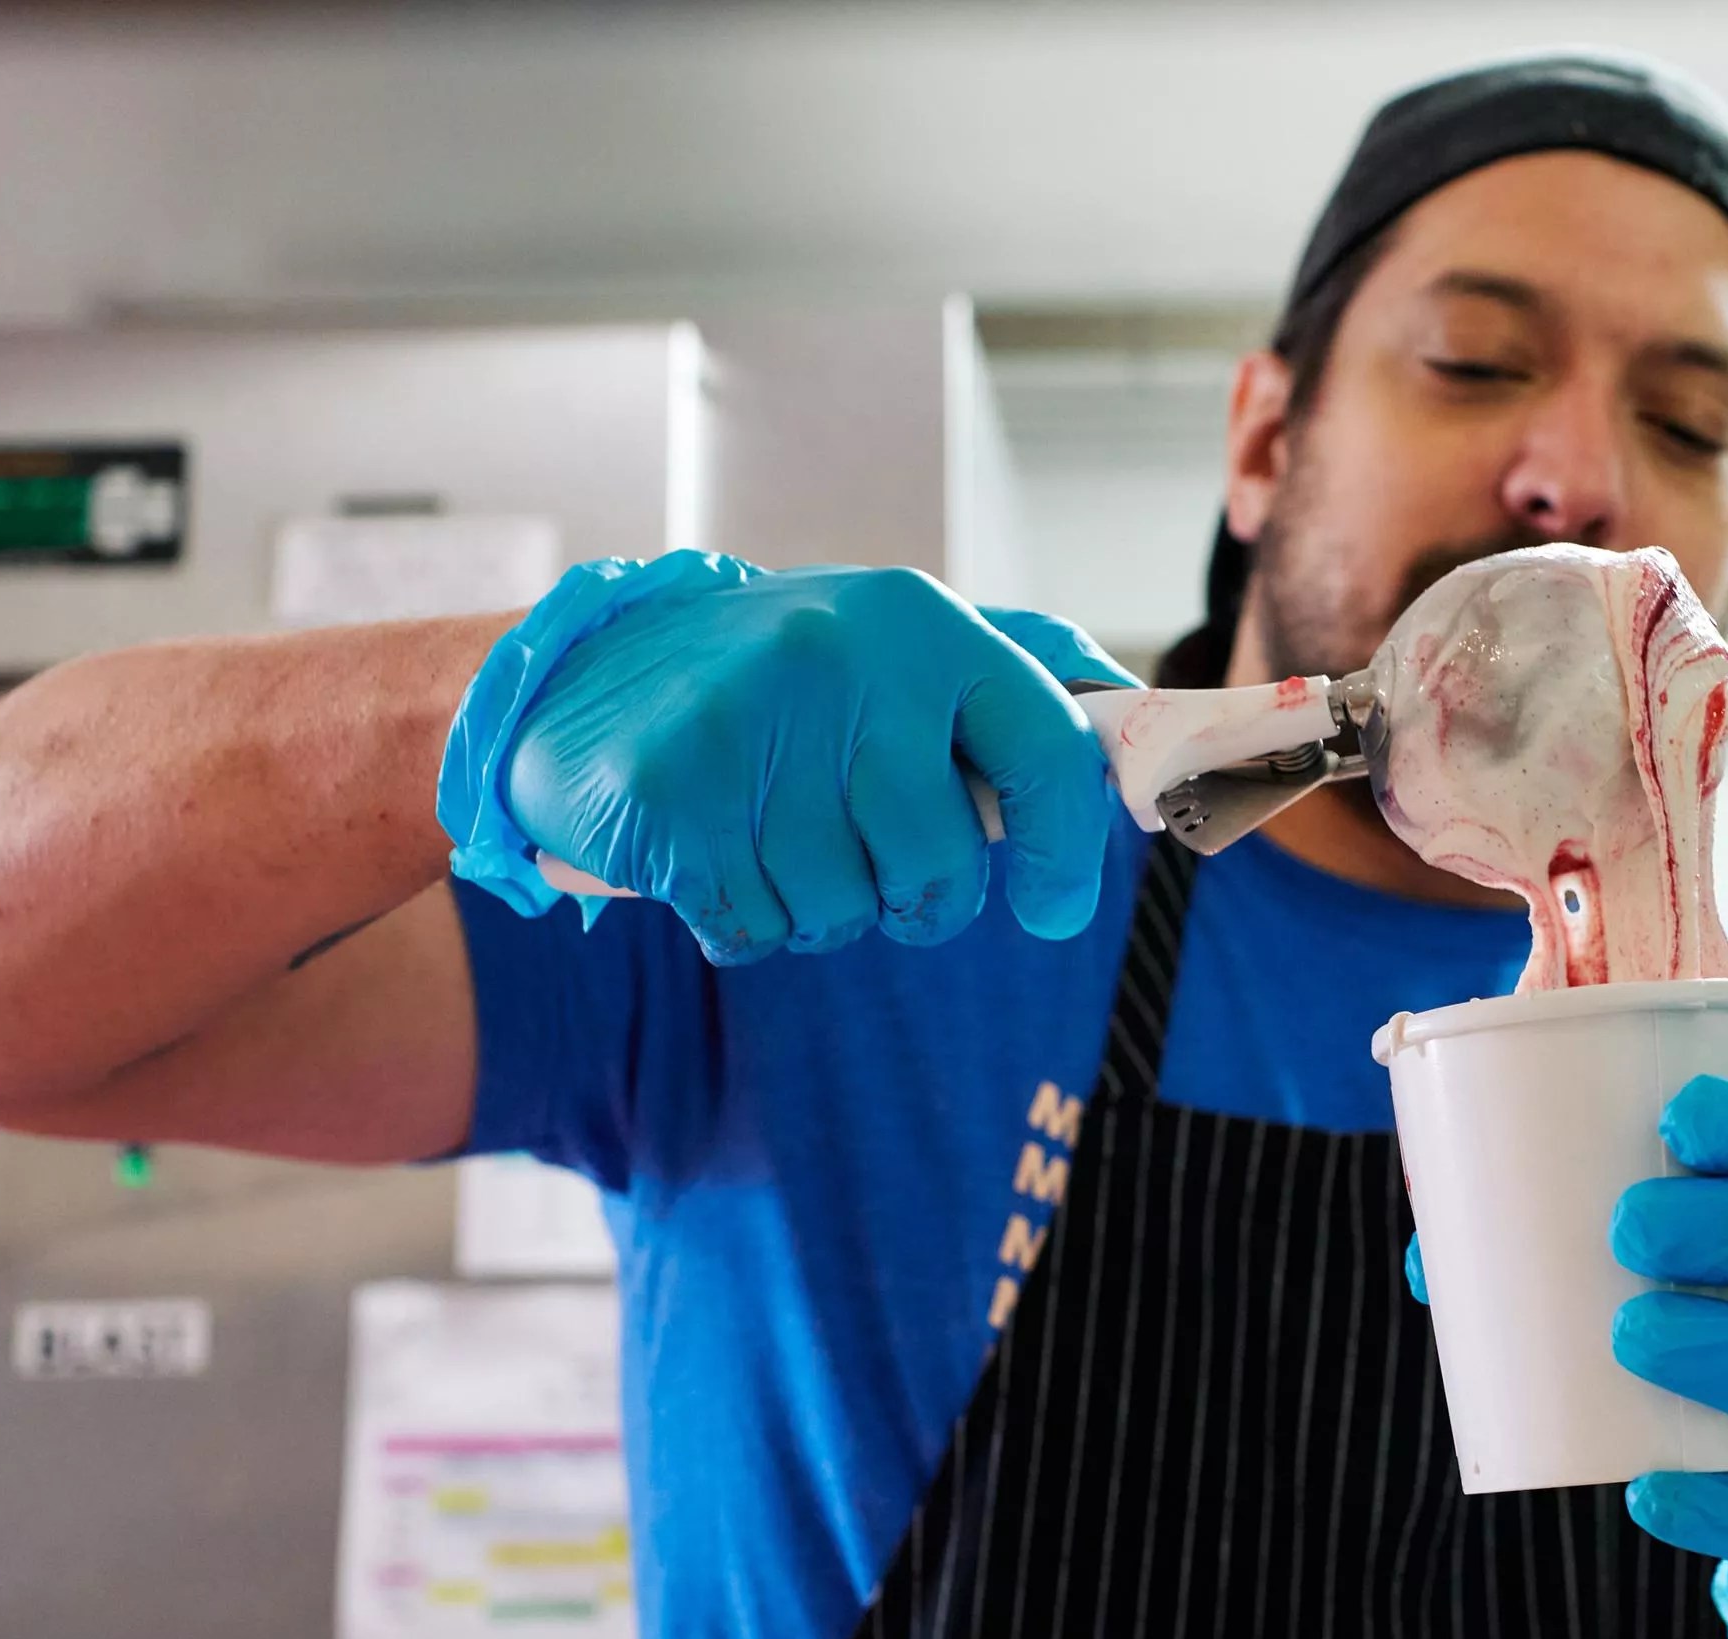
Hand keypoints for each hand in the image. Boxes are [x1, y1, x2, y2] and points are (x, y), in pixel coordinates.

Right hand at [439, 553, 1136, 961]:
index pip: (1046, 751)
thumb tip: (1148, 738)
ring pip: (845, 911)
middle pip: (938, 867)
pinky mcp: (669, 798)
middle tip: (865, 859)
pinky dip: (745, 921)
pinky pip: (756, 928)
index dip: (1064, 851)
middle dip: (913, 899)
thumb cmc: (779, 684)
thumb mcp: (900, 649)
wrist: (580, 674)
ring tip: (770, 834)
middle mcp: (841, 658)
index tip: (1052, 908)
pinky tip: (714, 857)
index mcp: (920, 621)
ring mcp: (748, 723)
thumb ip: (1022, 687)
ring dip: (818, 907)